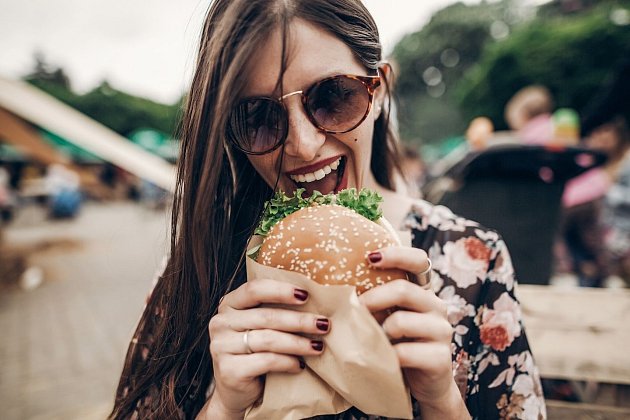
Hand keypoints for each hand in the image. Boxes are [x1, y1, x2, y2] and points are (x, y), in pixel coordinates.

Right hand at [200, 279, 330, 418]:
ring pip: (268, 339)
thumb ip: (274, 310)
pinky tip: (300, 365)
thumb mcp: (259, 326)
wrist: (235, 392)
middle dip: (299, 320)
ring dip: (298, 342)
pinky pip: (266, 361)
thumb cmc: (254, 353)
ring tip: (317, 346)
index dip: (281, 290)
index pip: (254, 289)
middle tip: (323, 324)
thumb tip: (314, 299)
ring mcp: (221, 347)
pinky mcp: (229, 370)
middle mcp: (221, 323)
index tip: (306, 295)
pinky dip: (288, 362)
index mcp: (229, 304)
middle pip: (266, 316)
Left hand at [360, 247, 467, 417]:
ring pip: (401, 322)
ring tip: (370, 342)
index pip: (419, 261)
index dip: (397, 254)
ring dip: (378, 332)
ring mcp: (441, 331)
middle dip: (372, 299)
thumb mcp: (386, 319)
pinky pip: (405, 352)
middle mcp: (436, 306)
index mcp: (423, 292)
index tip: (370, 257)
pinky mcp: (440, 358)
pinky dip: (387, 356)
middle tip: (354, 310)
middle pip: (404, 290)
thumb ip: (374, 302)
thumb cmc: (396, 346)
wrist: (422, 386)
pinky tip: (382, 360)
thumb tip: (335, 288)